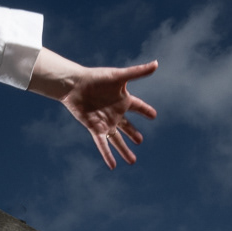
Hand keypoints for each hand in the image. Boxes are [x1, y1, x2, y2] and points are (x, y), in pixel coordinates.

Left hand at [29, 49, 158, 169]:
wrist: (74, 85)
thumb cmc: (96, 78)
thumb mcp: (120, 76)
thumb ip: (138, 72)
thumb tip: (157, 64)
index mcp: (122, 100)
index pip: (138, 107)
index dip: (146, 111)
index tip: (154, 115)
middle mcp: (115, 112)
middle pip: (127, 127)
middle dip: (133, 134)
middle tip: (139, 142)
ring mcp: (105, 122)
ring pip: (117, 139)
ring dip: (124, 150)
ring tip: (132, 161)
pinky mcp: (95, 128)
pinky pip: (103, 144)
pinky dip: (108, 155)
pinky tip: (113, 166)